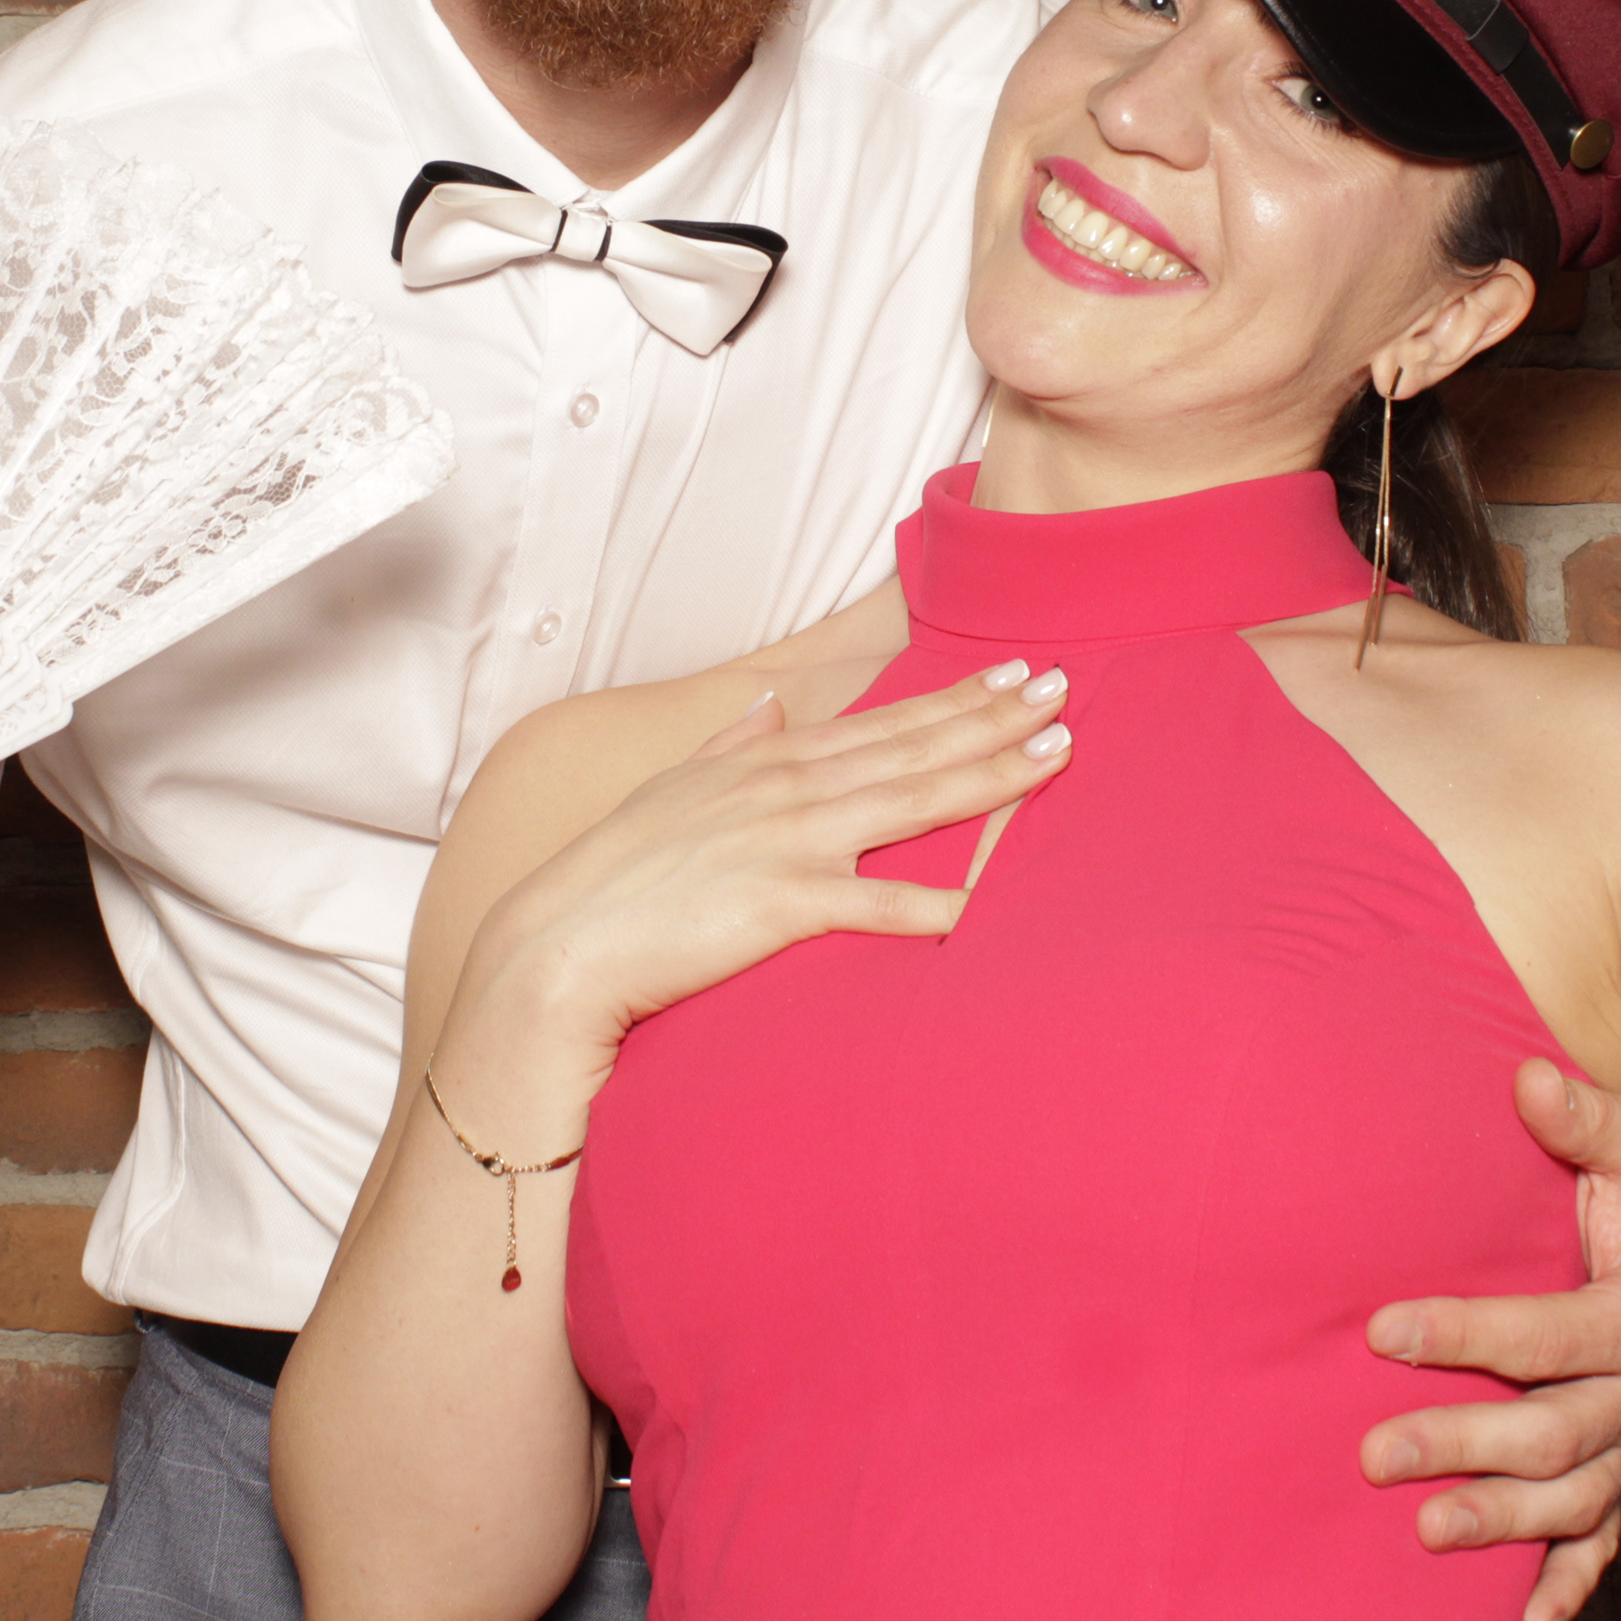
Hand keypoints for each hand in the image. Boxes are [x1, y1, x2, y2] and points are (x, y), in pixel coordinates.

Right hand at [456, 663, 1074, 1103]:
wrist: (558, 947)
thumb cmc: (614, 878)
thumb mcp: (672, 791)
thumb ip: (731, 744)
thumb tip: (770, 703)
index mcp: (768, 761)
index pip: (881, 721)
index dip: (955, 698)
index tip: (1015, 673)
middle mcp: (786, 789)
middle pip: (910, 748)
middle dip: (992, 719)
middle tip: (1063, 688)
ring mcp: (785, 843)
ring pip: (909, 802)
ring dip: (987, 776)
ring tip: (1054, 753)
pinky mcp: (778, 905)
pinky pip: (869, 904)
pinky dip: (928, 902)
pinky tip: (984, 903)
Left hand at [1361, 1062, 1620, 1620]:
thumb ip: (1587, 1120)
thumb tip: (1529, 1081)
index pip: (1550, 1334)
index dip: (1467, 1333)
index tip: (1386, 1329)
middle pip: (1553, 1433)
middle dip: (1464, 1443)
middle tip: (1377, 1451)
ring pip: (1572, 1497)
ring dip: (1503, 1522)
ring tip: (1428, 1531)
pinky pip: (1607, 1538)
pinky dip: (1571, 1585)